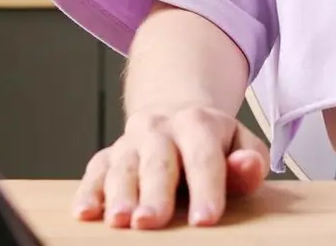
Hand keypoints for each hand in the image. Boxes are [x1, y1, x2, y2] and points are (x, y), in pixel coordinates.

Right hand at [74, 102, 268, 228]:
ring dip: (119, 195)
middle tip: (151, 221)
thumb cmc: (211, 141)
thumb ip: (250, 159)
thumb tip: (247, 166)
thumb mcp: (240, 142)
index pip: (203, 158)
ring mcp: (130, 143)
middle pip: (157, 162)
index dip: (206, 188)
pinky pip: (94, 172)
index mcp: (198, 123)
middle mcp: (159, 129)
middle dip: (154, 193)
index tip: (205, 219)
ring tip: (120, 221)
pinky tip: (86, 212)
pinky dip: (88, 191)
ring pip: (122, 167)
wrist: (174, 113)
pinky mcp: (107, 157)